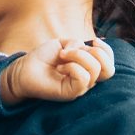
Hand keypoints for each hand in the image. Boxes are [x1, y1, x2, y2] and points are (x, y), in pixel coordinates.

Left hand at [1, 38, 116, 104]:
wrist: (24, 69)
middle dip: (96, 53)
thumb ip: (78, 44)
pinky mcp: (72, 93)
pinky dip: (72, 67)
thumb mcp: (63, 43)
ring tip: (62, 57)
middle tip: (73, 50)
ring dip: (78, 56)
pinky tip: (60, 67)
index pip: (110, 63)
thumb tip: (87, 48)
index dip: (107, 50)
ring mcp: (80, 88)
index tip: (93, 40)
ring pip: (95, 70)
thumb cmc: (43, 57)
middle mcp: (87, 79)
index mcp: (88, 68)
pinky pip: (83, 78)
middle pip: (110, 70)